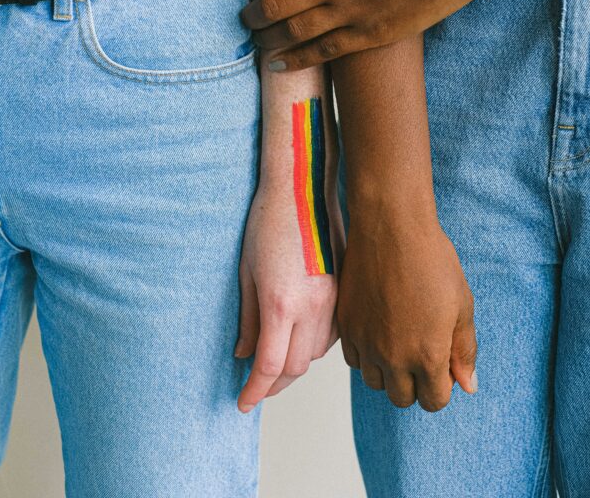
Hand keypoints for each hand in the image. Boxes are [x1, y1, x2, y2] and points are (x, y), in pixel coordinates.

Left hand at [235, 181, 343, 412]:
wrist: (303, 187)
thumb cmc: (269, 222)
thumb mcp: (247, 271)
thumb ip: (247, 318)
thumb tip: (243, 354)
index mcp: (282, 302)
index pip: (270, 366)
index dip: (255, 390)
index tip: (244, 402)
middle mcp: (314, 305)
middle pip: (297, 367)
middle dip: (275, 382)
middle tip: (257, 385)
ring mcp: (335, 297)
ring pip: (318, 352)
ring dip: (296, 363)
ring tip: (277, 360)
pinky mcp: (346, 288)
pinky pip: (335, 332)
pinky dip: (316, 343)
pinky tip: (301, 336)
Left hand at [237, 0, 498, 68]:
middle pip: (276, 0)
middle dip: (253, 10)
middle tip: (244, 16)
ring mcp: (350, 9)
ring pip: (294, 30)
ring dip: (268, 37)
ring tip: (257, 41)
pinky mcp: (370, 33)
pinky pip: (324, 51)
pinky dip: (297, 59)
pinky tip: (279, 64)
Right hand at [339, 200, 477, 409]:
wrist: (390, 226)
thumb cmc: (431, 259)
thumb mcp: (462, 304)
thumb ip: (464, 350)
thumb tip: (468, 384)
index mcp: (428, 355)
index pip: (434, 401)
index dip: (443, 386)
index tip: (443, 364)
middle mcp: (393, 356)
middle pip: (403, 398)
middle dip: (417, 382)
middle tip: (422, 350)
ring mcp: (365, 342)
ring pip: (376, 382)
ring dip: (389, 371)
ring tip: (400, 339)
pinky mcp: (346, 325)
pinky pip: (354, 360)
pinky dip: (367, 354)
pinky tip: (380, 329)